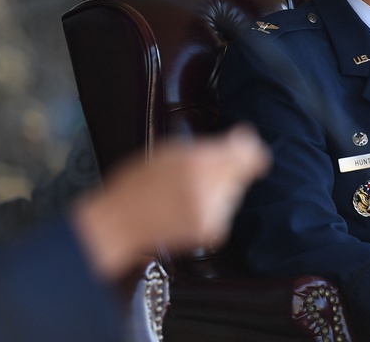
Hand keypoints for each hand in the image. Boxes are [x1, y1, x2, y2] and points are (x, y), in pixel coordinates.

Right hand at [71, 125, 270, 278]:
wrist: (121, 223)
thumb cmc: (140, 182)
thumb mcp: (171, 150)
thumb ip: (212, 145)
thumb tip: (247, 137)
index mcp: (196, 164)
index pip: (248, 154)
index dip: (248, 150)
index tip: (242, 147)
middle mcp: (208, 190)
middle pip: (241, 173)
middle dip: (226, 170)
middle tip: (195, 173)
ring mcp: (212, 214)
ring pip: (234, 192)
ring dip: (219, 189)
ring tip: (187, 192)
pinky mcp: (213, 232)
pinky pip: (226, 211)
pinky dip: (213, 207)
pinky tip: (189, 207)